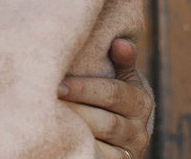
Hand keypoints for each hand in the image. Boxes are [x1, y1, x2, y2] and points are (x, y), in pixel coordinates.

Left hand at [58, 39, 152, 158]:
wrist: (121, 129)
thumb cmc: (111, 92)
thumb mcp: (121, 74)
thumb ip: (121, 60)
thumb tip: (120, 43)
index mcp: (141, 101)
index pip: (112, 94)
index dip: (83, 88)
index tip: (58, 84)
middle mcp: (139, 130)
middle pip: (106, 122)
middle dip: (75, 110)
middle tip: (49, 101)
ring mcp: (129, 152)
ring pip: (99, 143)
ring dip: (74, 130)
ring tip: (50, 118)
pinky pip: (97, 158)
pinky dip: (79, 148)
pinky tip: (61, 137)